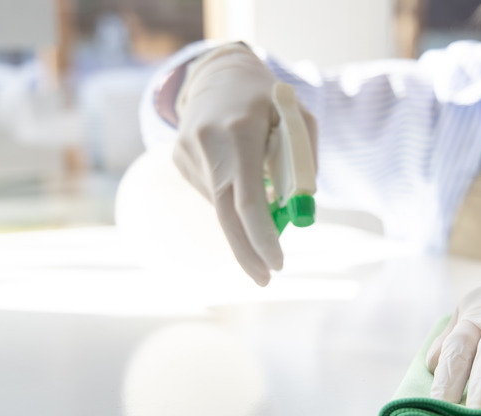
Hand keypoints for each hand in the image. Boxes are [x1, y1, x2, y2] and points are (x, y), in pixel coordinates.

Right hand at [173, 43, 316, 285]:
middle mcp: (206, 144)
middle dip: (247, 252)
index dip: (262, 236)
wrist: (219, 73)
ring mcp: (186, 153)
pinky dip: (230, 194)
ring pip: (221, 204)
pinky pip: (211, 192)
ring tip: (258, 171)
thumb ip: (302, 163)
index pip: (247, 198)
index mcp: (238, 133)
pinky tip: (235, 166)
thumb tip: (295, 211)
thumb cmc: (268, 98)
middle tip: (266, 278)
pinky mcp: (178, 160)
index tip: (278, 264)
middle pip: (225, 215)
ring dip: (244, 210)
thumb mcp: (298, 119)